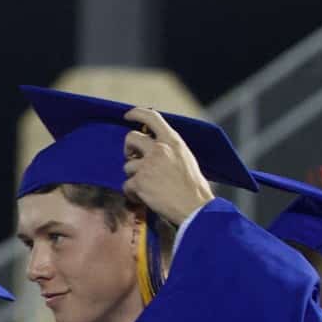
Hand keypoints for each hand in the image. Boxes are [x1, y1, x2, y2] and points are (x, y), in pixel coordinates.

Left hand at [120, 108, 214, 228]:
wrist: (195, 208)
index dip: (137, 113)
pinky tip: (144, 198)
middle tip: (133, 159)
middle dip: (128, 149)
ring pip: (127, 166)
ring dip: (134, 177)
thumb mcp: (185, 158)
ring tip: (149, 187)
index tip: (127, 115)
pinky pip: (126, 185)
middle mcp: (159, 149)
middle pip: (130, 138)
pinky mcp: (139, 182)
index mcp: (173, 141)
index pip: (152, 117)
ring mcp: (147, 165)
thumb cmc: (193, 187)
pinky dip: (132, 193)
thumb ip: (168, 149)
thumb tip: (151, 145)